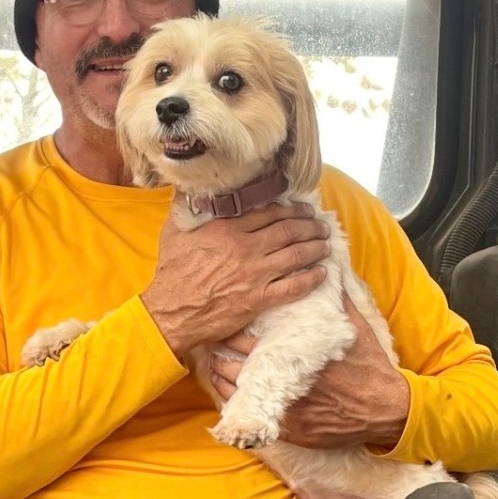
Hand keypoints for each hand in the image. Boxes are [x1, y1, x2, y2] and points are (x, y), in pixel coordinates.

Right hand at [141, 203, 331, 359]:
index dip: (291, 210)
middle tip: (321, 225)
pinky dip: (310, 279)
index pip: (269, 213)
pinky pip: (293, 287)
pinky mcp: (258, 299)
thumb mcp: (174, 232)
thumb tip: (187, 186)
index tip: (303, 210)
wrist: (171, 312)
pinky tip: (321, 274)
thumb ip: (185, 207)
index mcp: (228, 229)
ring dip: (315, 248)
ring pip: (296, 255)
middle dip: (310, 226)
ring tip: (326, 245)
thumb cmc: (171, 274)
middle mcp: (245, 248)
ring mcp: (254, 274)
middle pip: (288, 231)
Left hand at [209, 295, 410, 448]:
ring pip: (235, 390)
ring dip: (221, 375)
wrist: (385, 409)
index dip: (232, 331)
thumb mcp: (356, 328)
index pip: (250, 338)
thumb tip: (328, 271)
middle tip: (211, 341)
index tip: (225, 322)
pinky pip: (250, 416)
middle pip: (236, 362)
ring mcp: (285, 406)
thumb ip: (337, 301)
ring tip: (213, 363)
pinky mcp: (289, 429)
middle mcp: (288, 379)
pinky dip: (232, 401)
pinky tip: (225, 391)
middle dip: (221, 351)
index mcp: (299, 351)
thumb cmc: (370, 367)